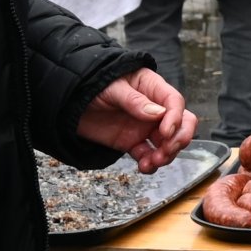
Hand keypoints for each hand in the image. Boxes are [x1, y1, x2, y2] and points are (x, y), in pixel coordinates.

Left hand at [76, 67, 196, 172]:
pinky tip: (144, 166)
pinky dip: (150, 164)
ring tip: (153, 161)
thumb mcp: (112, 88)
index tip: (166, 132)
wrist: (70, 101)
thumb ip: (134, 101)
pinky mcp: (132, 142)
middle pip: (181, 124)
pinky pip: (148, 155)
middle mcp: (153, 108)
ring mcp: (144, 127)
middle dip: (180, 139)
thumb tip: (157, 113)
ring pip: (168, 143)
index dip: (175, 118)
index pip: (174, 102)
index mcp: (152, 88)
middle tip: (167, 149)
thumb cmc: (92, 85)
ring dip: (166, 155)